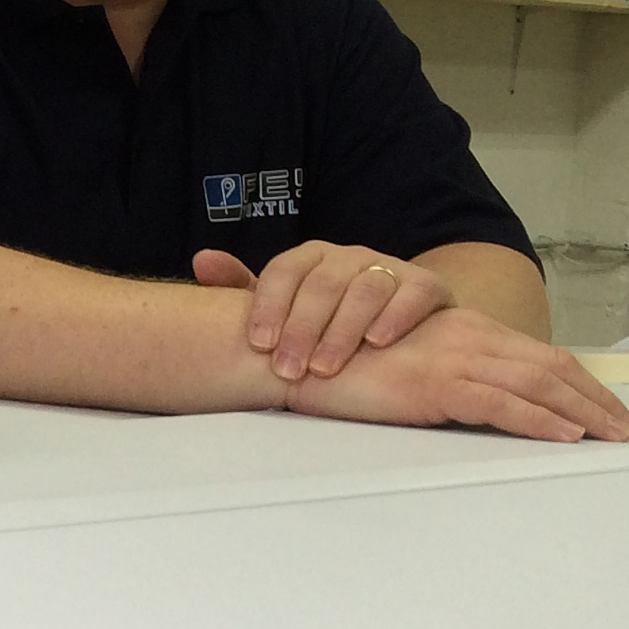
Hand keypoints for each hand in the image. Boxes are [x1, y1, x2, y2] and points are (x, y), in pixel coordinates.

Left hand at [194, 241, 451, 381]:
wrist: (398, 321)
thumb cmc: (329, 319)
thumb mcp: (286, 307)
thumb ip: (243, 289)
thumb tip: (202, 261)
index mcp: (310, 259)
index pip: (284, 272)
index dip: (269, 306)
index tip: (258, 344)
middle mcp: (348, 257)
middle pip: (322, 284)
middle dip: (301, 329)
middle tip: (288, 370)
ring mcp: (388, 268)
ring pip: (365, 288)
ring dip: (342, 329)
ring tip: (325, 367)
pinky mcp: (425, 286)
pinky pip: (412, 293)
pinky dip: (396, 316)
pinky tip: (377, 343)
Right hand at [279, 305, 628, 442]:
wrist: (293, 353)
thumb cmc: (339, 364)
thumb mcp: (402, 363)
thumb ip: (442, 373)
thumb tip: (473, 400)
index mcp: (464, 332)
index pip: (537, 357)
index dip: (578, 383)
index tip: (606, 408)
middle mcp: (469, 338)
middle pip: (552, 367)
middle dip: (596, 399)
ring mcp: (455, 359)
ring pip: (539, 384)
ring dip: (584, 412)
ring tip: (614, 436)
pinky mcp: (437, 385)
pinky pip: (504, 405)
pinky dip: (540, 421)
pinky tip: (567, 436)